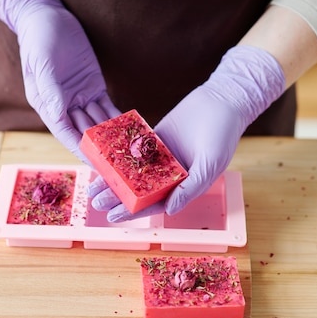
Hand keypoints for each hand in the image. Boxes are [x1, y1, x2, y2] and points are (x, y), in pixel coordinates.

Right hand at [0, 0, 120, 159]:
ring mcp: (79, 98)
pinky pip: (107, 108)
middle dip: (100, 148)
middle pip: (83, 132)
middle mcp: (63, 106)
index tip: (95, 162)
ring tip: (129, 151)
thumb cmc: (38, 38)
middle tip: (118, 163)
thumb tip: (57, 115)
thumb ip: (50, 90)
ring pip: (98, 123)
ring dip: (112, 137)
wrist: (48, 16)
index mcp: (46, 105)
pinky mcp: (93, 88)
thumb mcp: (42, 64)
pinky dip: (118, 119)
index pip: (65, 132)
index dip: (80, 148)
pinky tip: (131, 130)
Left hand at [89, 45, 284, 220]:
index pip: (154, 204)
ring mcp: (160, 157)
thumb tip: (169, 211)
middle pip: (138, 190)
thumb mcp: (210, 164)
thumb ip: (190, 188)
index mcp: (183, 187)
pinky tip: (101, 159)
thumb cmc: (223, 135)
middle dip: (117, 197)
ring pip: (132, 172)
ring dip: (113, 179)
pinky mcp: (154, 139)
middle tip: (95, 202)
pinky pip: (133, 150)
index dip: (134, 212)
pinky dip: (118, 156)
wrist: (223, 101)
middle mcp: (170, 175)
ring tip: (93, 185)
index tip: (114, 216)